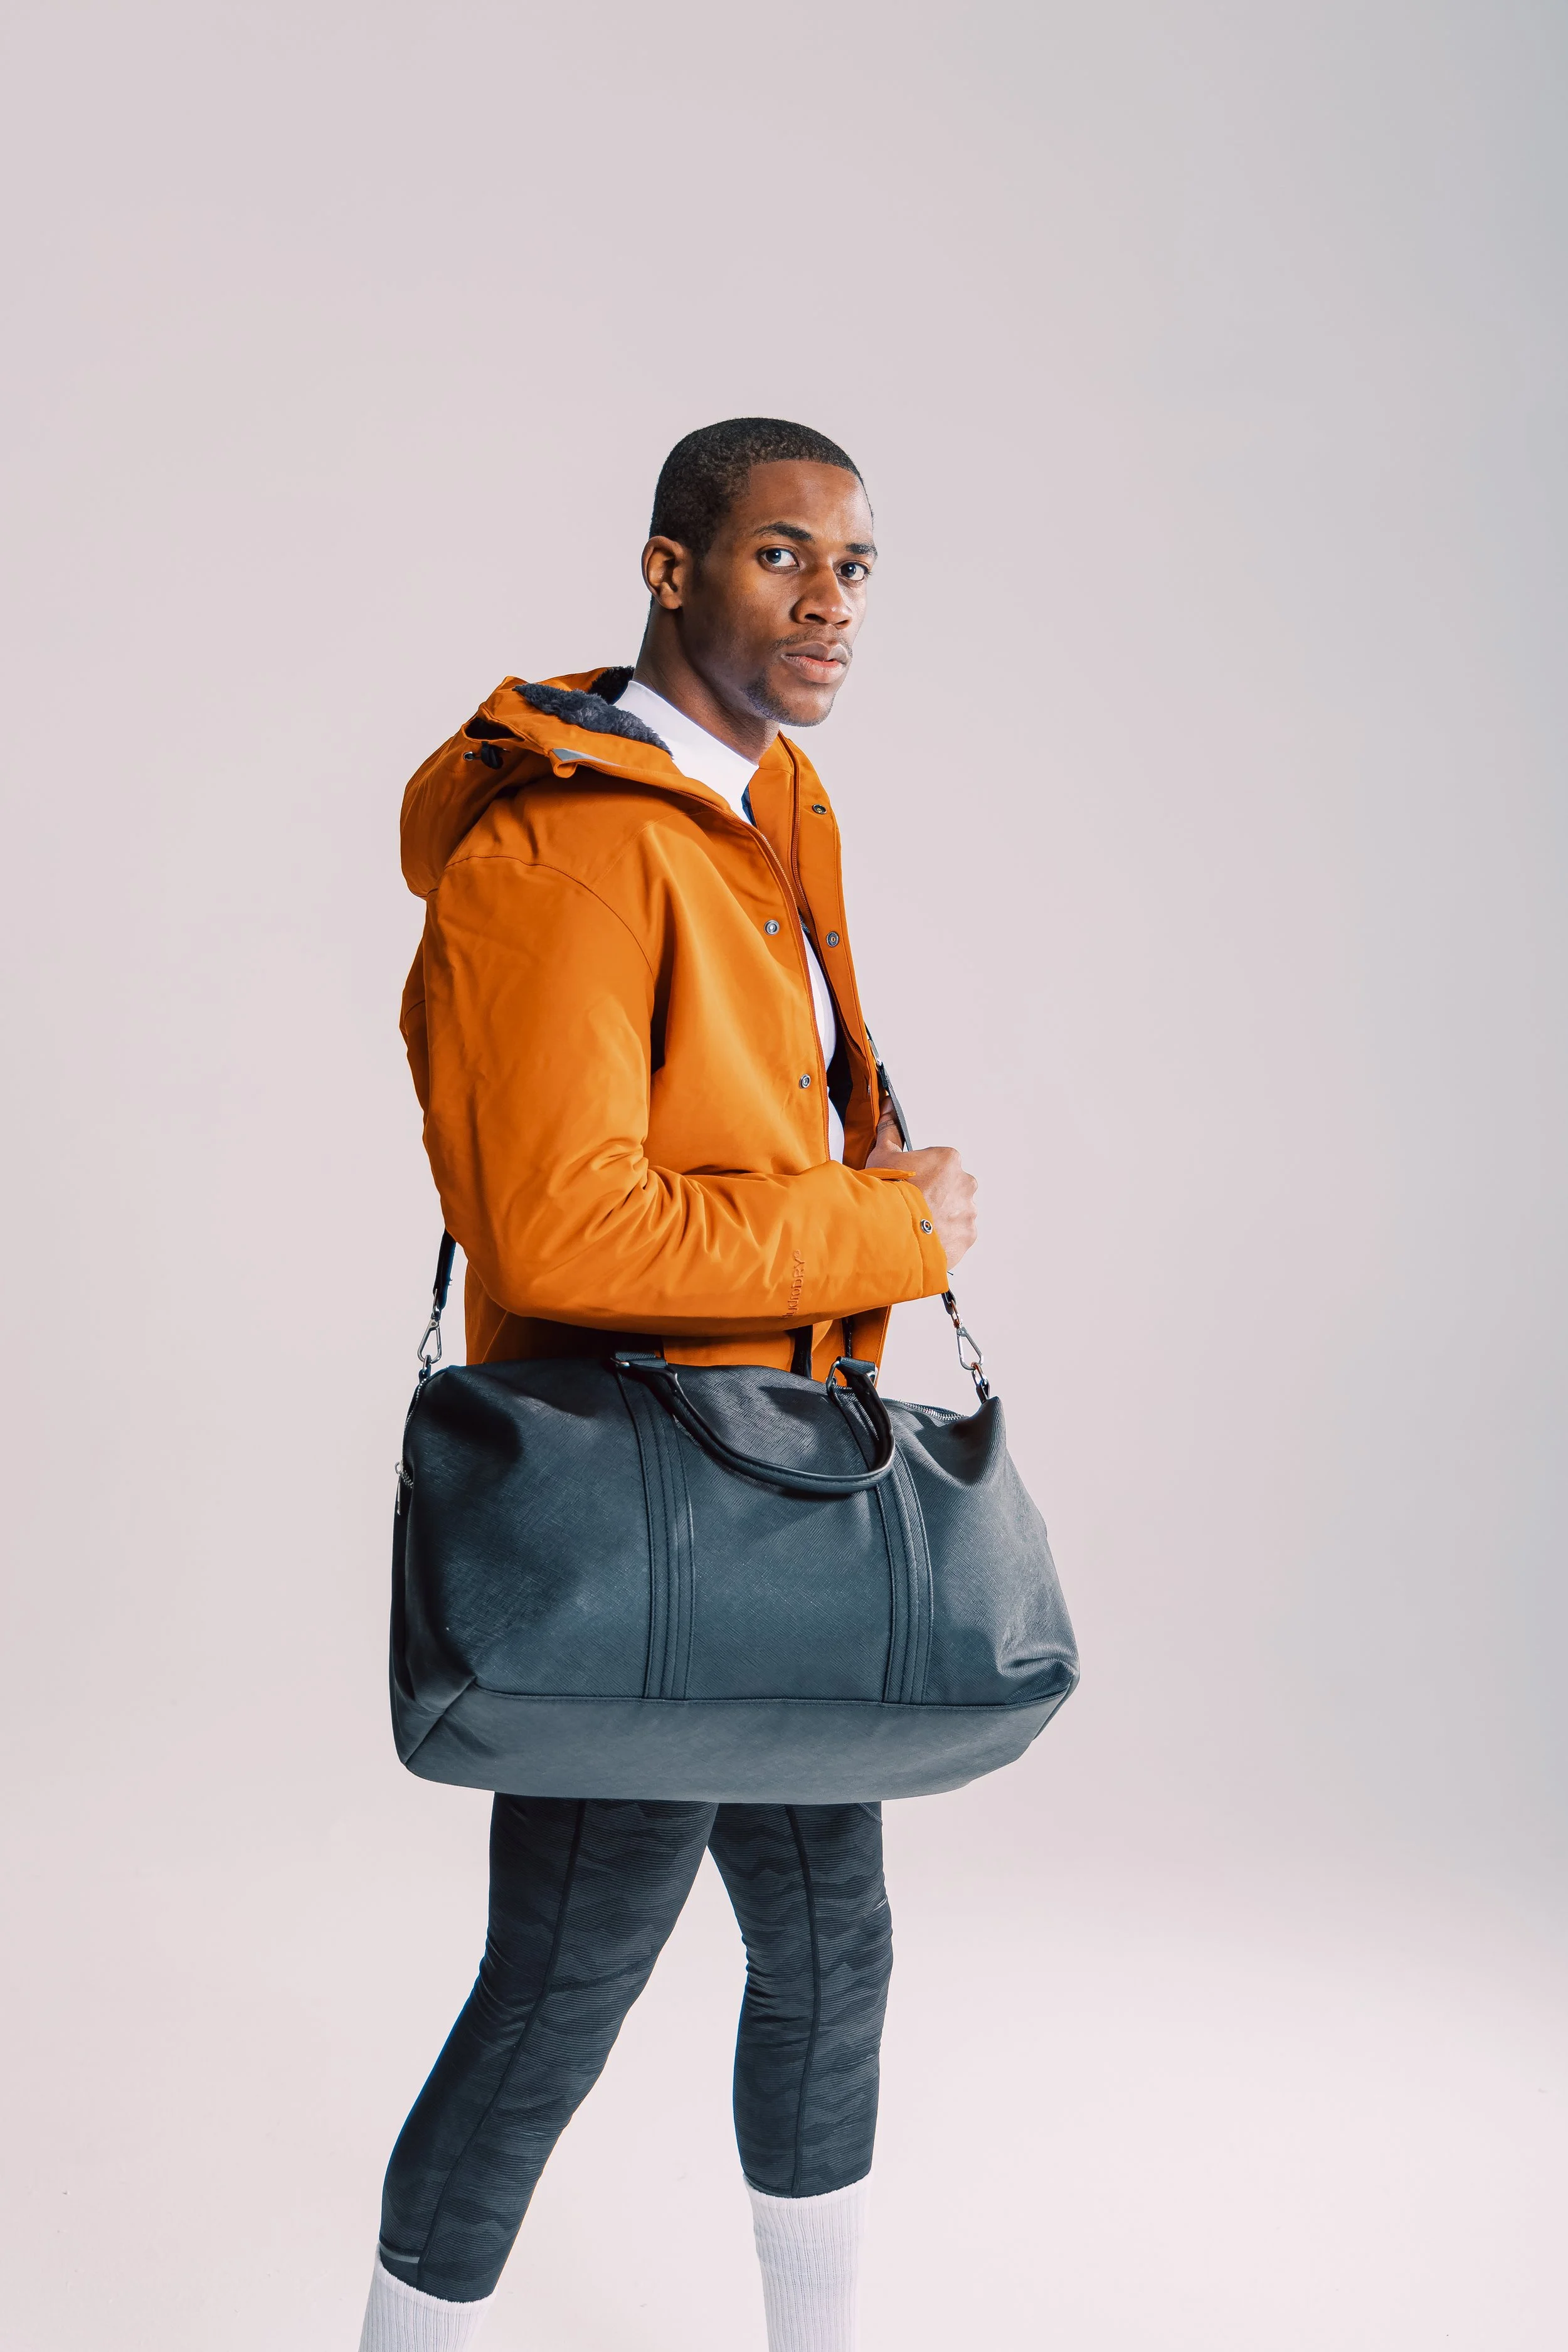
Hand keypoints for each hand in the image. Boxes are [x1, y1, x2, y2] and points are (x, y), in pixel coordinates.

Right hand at [865, 1106, 978, 1268]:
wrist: (888, 1231)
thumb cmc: (886, 1191)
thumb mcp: (882, 1155)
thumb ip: (890, 1129)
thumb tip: (888, 1107)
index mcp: (949, 1159)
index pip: (940, 1164)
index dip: (922, 1174)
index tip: (910, 1185)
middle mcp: (965, 1183)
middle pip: (952, 1187)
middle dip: (937, 1195)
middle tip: (914, 1206)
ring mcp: (968, 1211)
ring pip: (957, 1211)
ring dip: (943, 1217)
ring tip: (918, 1226)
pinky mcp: (967, 1236)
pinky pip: (959, 1234)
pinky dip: (946, 1237)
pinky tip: (926, 1238)